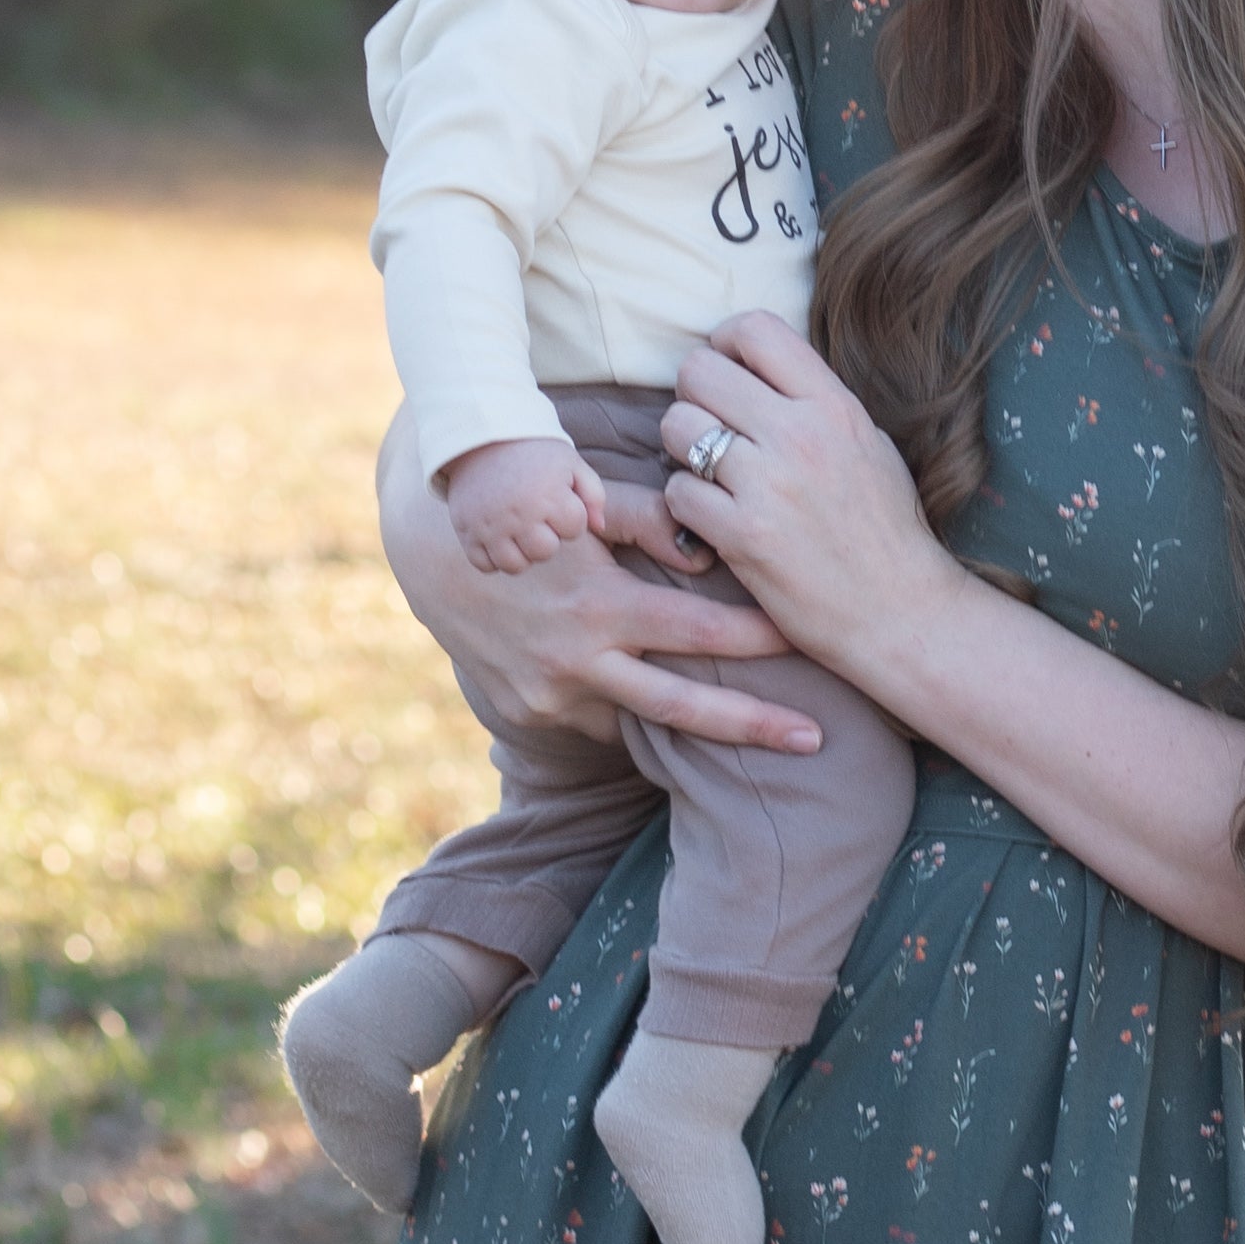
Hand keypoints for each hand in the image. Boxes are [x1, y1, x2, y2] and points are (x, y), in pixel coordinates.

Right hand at [376, 415, 817, 751]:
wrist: (428, 547)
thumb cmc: (522, 506)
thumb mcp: (581, 501)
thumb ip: (649, 520)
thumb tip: (708, 554)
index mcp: (598, 608)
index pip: (699, 634)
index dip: (760, 640)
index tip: (809, 639)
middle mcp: (575, 664)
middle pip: (683, 709)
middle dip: (753, 726)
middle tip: (816, 741)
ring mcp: (548, 695)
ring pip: (639, 723)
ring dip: (695, 732)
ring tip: (760, 737)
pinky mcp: (528, 709)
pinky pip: (597, 720)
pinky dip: (632, 713)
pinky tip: (675, 717)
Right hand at [438, 431, 606, 572]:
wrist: (482, 437)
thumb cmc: (533, 452)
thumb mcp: (571, 463)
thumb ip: (594, 495)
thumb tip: (600, 527)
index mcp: (548, 495)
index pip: (574, 530)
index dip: (569, 517)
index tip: (557, 500)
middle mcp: (519, 514)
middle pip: (545, 552)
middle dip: (547, 537)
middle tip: (537, 518)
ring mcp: (490, 525)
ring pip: (515, 565)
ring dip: (521, 552)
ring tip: (518, 531)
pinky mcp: (466, 531)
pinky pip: (484, 564)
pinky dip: (492, 556)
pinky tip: (498, 537)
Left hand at [653, 312, 957, 693]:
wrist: (900, 613)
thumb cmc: (885, 532)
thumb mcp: (869, 445)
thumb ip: (815, 404)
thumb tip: (757, 372)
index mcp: (833, 406)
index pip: (754, 329)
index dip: (724, 344)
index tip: (729, 375)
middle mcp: (800, 435)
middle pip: (698, 370)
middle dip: (694, 398)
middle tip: (712, 430)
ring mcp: (768, 485)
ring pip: (677, 427)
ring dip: (683, 452)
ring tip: (712, 477)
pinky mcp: (742, 536)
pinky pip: (676, 492)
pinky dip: (687, 506)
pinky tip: (715, 521)